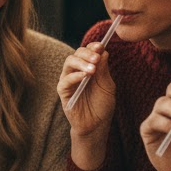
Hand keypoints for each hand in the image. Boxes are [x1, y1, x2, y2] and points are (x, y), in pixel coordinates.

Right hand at [58, 43, 115, 169]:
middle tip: (96, 58)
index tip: (101, 46)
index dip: (93, 46)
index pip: (87, 51)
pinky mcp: (63, 92)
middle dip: (87, 53)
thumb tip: (103, 51)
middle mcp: (76, 72)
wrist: (96, 125)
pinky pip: (65, 80)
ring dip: (81, 63)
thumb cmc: (102, 106)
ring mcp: (69, 81)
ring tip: (92, 69)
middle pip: (77, 54)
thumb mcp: (107, 85)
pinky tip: (84, 77)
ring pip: (68, 63)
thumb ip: (104, 70)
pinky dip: (74, 76)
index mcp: (88, 68)